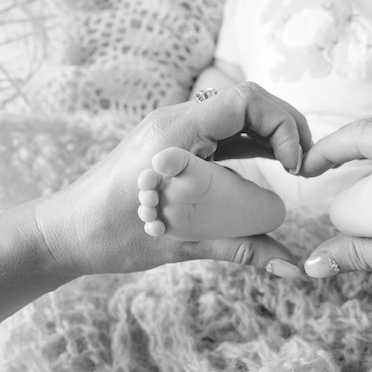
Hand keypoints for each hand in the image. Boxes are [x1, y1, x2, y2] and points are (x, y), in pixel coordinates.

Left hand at [32, 82, 307, 278]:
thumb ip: (243, 249)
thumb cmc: (112, 236)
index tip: (294, 168)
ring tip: (293, 164)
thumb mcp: (183, 243)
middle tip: (305, 164)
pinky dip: (252, 141)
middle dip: (286, 126)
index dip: (282, 127)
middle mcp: (176, 120)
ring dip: (271, 132)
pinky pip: (223, 130)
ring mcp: (175, 128)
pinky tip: (268, 163)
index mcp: (176, 134)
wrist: (66, 231)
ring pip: (238, 112)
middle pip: (248, 101)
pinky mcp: (177, 141)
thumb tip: (292, 270)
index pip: (246, 102)